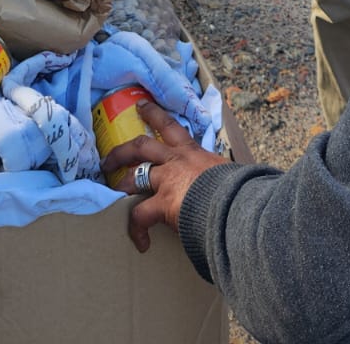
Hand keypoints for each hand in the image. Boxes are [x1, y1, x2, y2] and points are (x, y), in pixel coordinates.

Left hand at [103, 101, 222, 252]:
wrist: (237, 201)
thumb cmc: (240, 187)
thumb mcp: (229, 171)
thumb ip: (221, 174)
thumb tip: (234, 184)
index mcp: (193, 151)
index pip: (171, 127)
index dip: (154, 114)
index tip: (141, 106)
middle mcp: (176, 160)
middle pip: (142, 146)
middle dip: (123, 151)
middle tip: (109, 157)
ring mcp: (167, 180)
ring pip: (136, 175)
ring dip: (123, 184)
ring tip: (114, 194)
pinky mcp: (163, 203)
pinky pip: (140, 215)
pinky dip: (138, 228)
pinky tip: (142, 243)